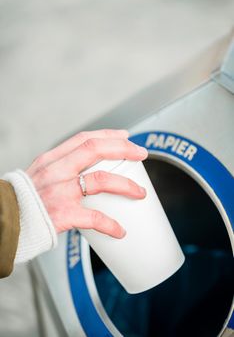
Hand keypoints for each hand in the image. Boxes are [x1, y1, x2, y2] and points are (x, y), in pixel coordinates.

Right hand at [26, 129, 147, 237]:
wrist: (5, 223)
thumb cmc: (23, 202)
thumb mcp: (39, 176)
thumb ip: (60, 171)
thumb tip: (86, 173)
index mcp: (51, 160)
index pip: (84, 138)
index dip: (108, 135)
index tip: (124, 137)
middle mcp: (55, 171)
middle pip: (95, 149)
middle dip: (123, 148)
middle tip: (141, 153)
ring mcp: (59, 191)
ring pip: (101, 179)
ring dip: (126, 184)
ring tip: (140, 192)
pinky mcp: (62, 214)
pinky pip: (94, 217)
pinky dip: (111, 224)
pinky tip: (120, 231)